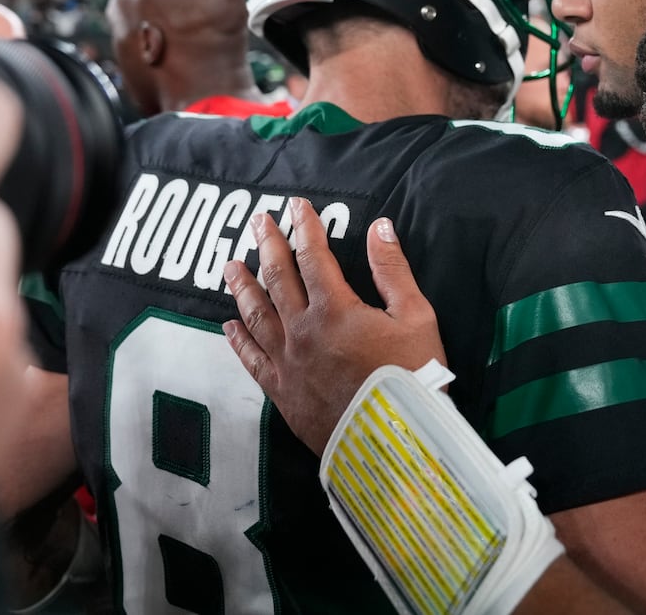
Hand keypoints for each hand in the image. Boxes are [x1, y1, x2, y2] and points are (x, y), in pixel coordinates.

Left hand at [223, 198, 447, 455]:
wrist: (395, 441)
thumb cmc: (412, 377)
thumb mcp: (416, 317)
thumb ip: (393, 270)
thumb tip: (379, 227)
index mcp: (335, 309)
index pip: (313, 256)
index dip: (305, 227)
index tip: (297, 205)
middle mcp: (302, 331)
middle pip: (277, 279)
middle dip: (267, 245)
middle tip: (257, 221)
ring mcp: (288, 362)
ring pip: (256, 315)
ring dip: (242, 286)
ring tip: (229, 265)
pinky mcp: (282, 392)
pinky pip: (252, 360)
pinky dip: (238, 340)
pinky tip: (228, 326)